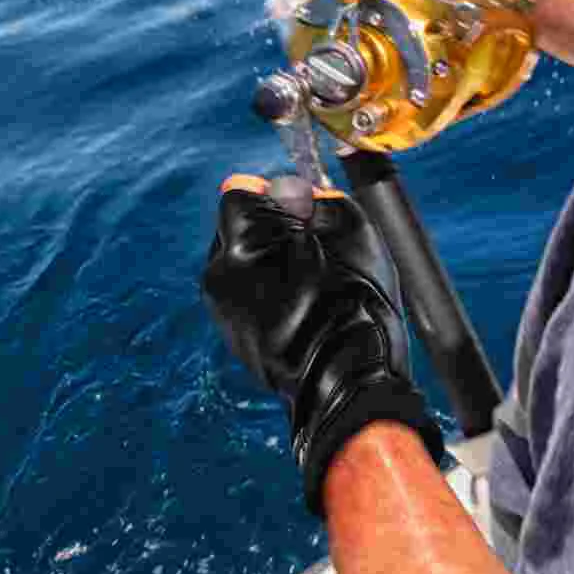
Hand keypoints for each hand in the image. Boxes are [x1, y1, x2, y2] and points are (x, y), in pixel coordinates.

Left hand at [203, 174, 443, 513]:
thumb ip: (312, 199)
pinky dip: (271, 292)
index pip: (243, 191)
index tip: (309, 213)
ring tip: (315, 283)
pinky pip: (249, 294)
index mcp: (241, 242)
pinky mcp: (233, 336)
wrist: (347, 384)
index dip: (281, 196)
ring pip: (244, 261)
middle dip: (273, 228)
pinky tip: (305, 308)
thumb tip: (288, 190)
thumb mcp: (348, 230)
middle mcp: (220, 273)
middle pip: (239, 226)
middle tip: (318, 249)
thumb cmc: (354, 305)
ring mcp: (222, 309)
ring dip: (272, 260)